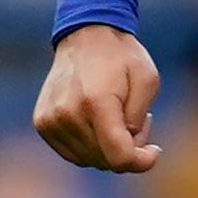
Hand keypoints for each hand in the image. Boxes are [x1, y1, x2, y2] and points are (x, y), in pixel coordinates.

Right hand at [34, 23, 163, 171]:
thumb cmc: (122, 58)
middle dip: (128, 150)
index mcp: (96, 102)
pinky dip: (91, 146)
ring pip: (90, 160)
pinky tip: (100, 123)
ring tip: (118, 119)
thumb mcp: (147, 81)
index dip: (142, 162)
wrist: (86, 35)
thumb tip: (127, 151)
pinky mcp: (43, 123)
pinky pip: (73, 153)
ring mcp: (51, 120)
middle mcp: (68, 114)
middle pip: (106, 160)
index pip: (119, 157)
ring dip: (109, 148)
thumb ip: (139, 120)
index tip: (155, 150)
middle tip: (138, 122)